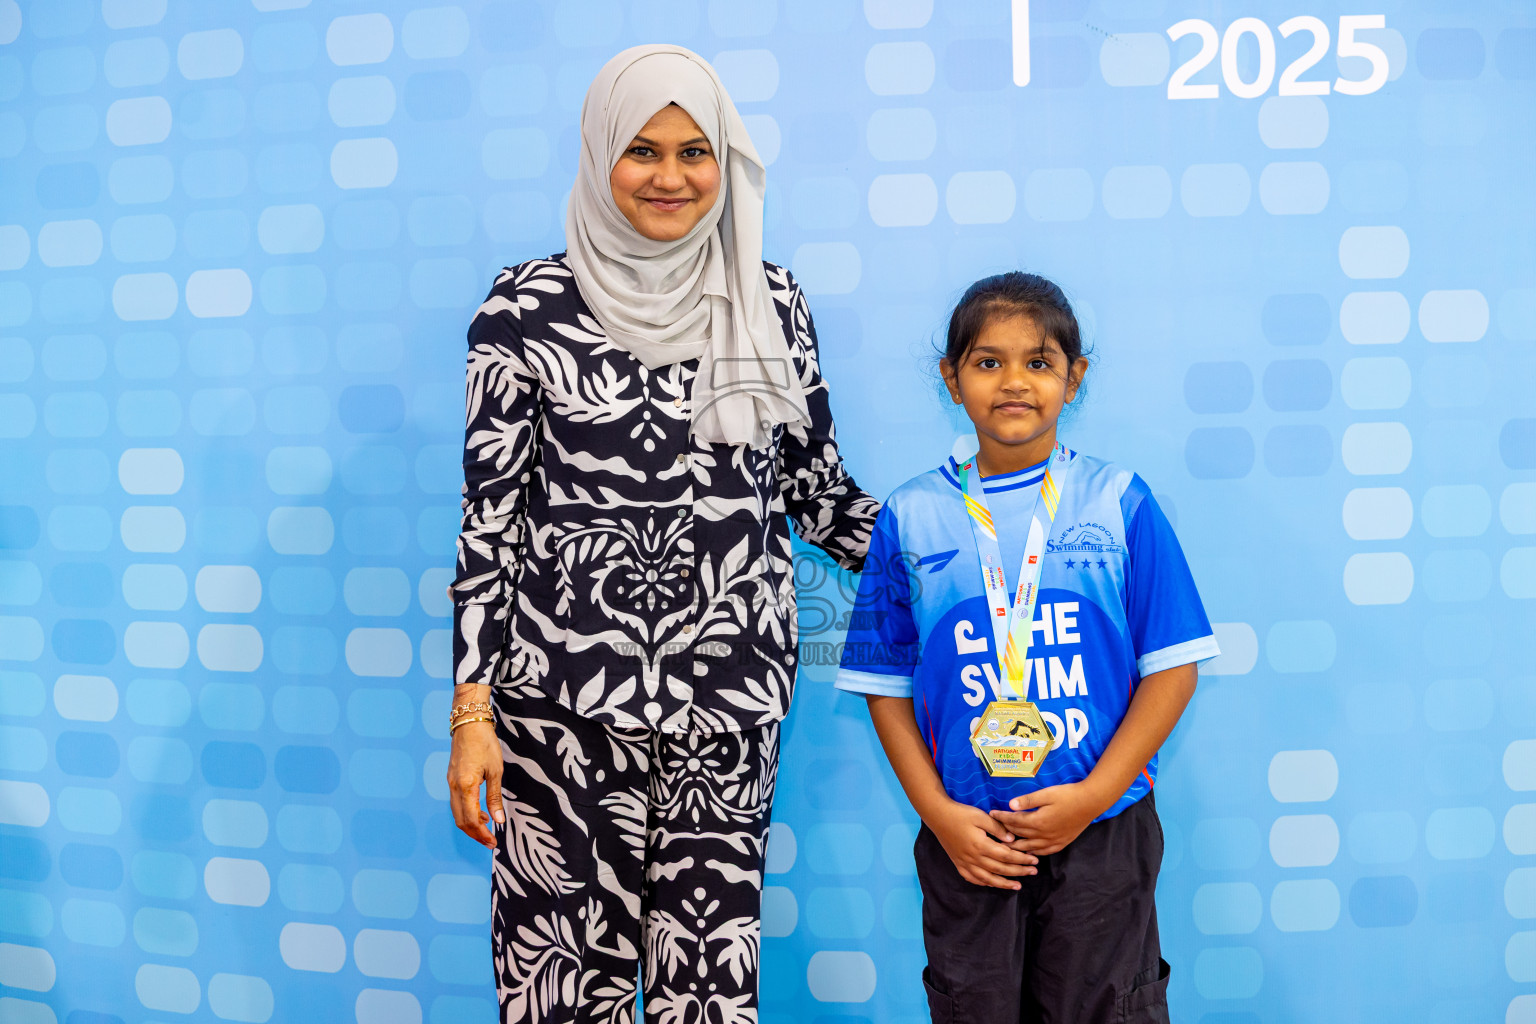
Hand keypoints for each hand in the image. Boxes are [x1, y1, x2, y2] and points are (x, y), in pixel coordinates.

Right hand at [447, 720, 502, 849]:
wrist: (469, 723)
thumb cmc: (485, 743)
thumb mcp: (495, 771)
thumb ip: (495, 797)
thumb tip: (498, 820)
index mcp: (465, 786)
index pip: (471, 819)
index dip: (482, 834)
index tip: (493, 842)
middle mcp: (454, 787)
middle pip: (461, 820)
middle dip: (475, 834)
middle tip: (490, 841)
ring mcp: (451, 783)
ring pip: (457, 813)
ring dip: (471, 825)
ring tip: (488, 828)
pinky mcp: (452, 779)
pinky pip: (457, 803)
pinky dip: (467, 813)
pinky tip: (480, 812)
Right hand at [926, 798, 1039, 889]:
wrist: (938, 816)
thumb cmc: (960, 813)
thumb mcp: (981, 816)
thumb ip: (997, 828)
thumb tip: (1012, 840)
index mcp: (981, 845)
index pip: (1007, 856)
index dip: (1022, 859)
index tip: (1034, 860)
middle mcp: (974, 858)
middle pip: (1000, 869)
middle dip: (1019, 871)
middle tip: (1033, 872)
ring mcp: (965, 863)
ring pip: (988, 878)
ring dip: (1004, 883)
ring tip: (1017, 885)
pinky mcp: (958, 864)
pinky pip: (973, 879)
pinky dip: (985, 883)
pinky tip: (993, 883)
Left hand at [989, 781, 1105, 855]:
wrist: (1091, 802)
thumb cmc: (1068, 795)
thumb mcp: (1046, 794)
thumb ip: (1028, 801)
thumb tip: (1010, 805)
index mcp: (1038, 821)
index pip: (1014, 821)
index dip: (1002, 817)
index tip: (991, 814)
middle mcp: (1044, 835)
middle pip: (1020, 835)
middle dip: (1006, 832)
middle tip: (994, 831)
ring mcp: (1053, 841)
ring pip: (1030, 847)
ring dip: (1017, 846)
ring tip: (1006, 846)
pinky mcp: (1062, 842)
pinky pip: (1045, 852)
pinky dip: (1034, 853)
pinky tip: (1030, 853)